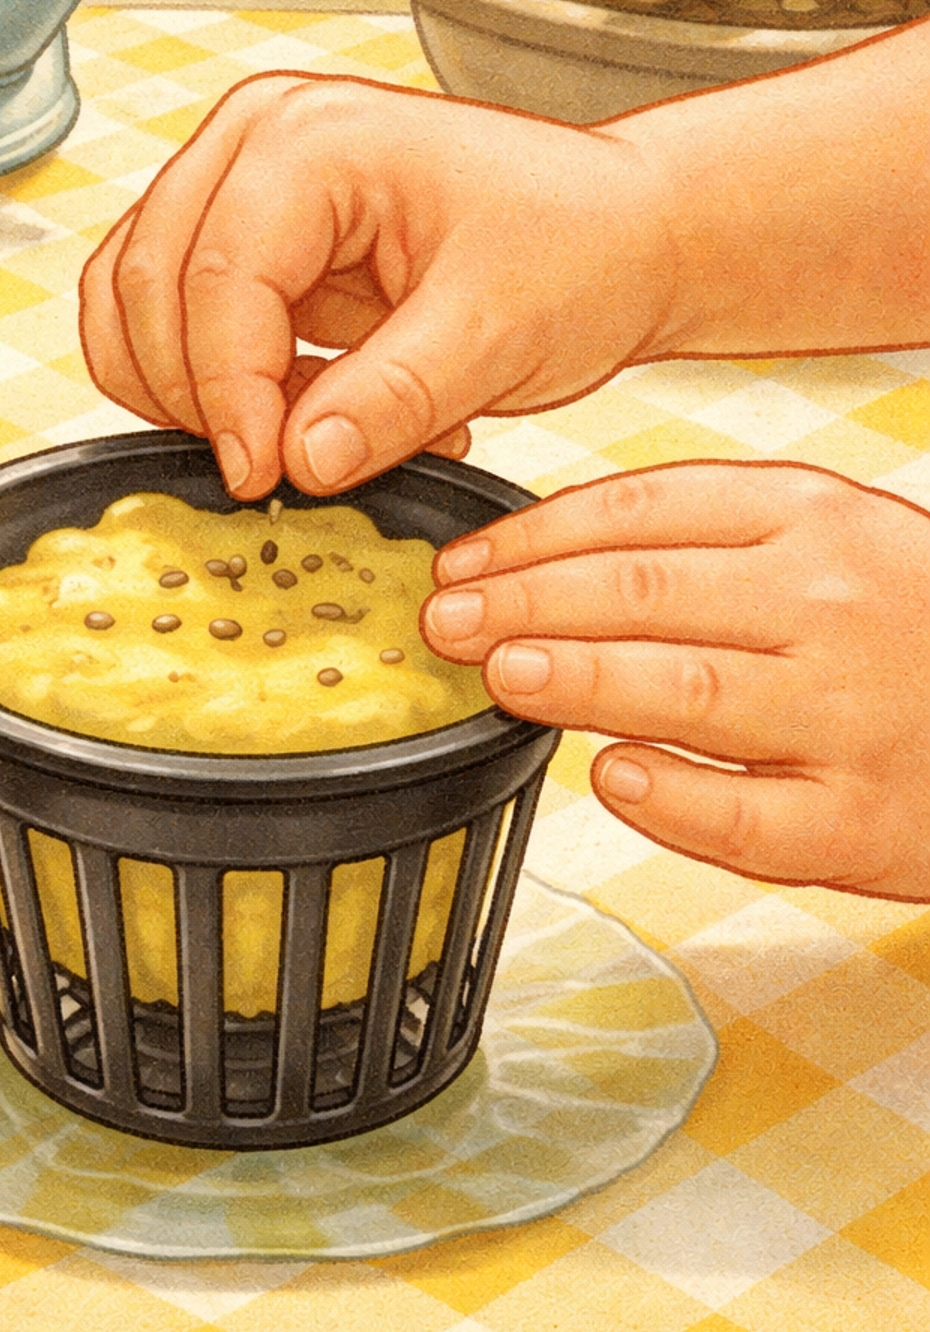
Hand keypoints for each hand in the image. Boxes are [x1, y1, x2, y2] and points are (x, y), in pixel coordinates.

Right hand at [79, 73, 673, 498]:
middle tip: (270, 472)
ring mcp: (238, 179)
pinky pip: (168, 317)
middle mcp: (257, 138)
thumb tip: (301, 460)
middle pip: (148, 283)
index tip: (262, 477)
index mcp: (313, 137)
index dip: (228, 396)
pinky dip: (203, 384)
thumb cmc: (578, 247)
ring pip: (134, 300)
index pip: (217, 279)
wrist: (618, 234)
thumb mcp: (498, 333)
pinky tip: (292, 413)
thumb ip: (394, 397)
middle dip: (196, 396)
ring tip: (292, 437)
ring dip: (187, 391)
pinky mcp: (243, 233)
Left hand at [420, 461, 929, 899]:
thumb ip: (708, 539)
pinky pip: (750, 818)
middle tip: (448, 622)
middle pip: (647, 593)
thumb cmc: (908, 628)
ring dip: (578, 683)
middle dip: (526, 605)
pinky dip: (673, 799)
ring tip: (503, 677)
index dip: (532, 536)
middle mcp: (833, 604)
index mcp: (814, 517)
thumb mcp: (829, 540)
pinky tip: (613, 777)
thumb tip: (547, 556)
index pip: (644, 509)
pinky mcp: (866, 822)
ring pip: (686, 691)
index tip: (463, 562)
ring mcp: (852, 716)